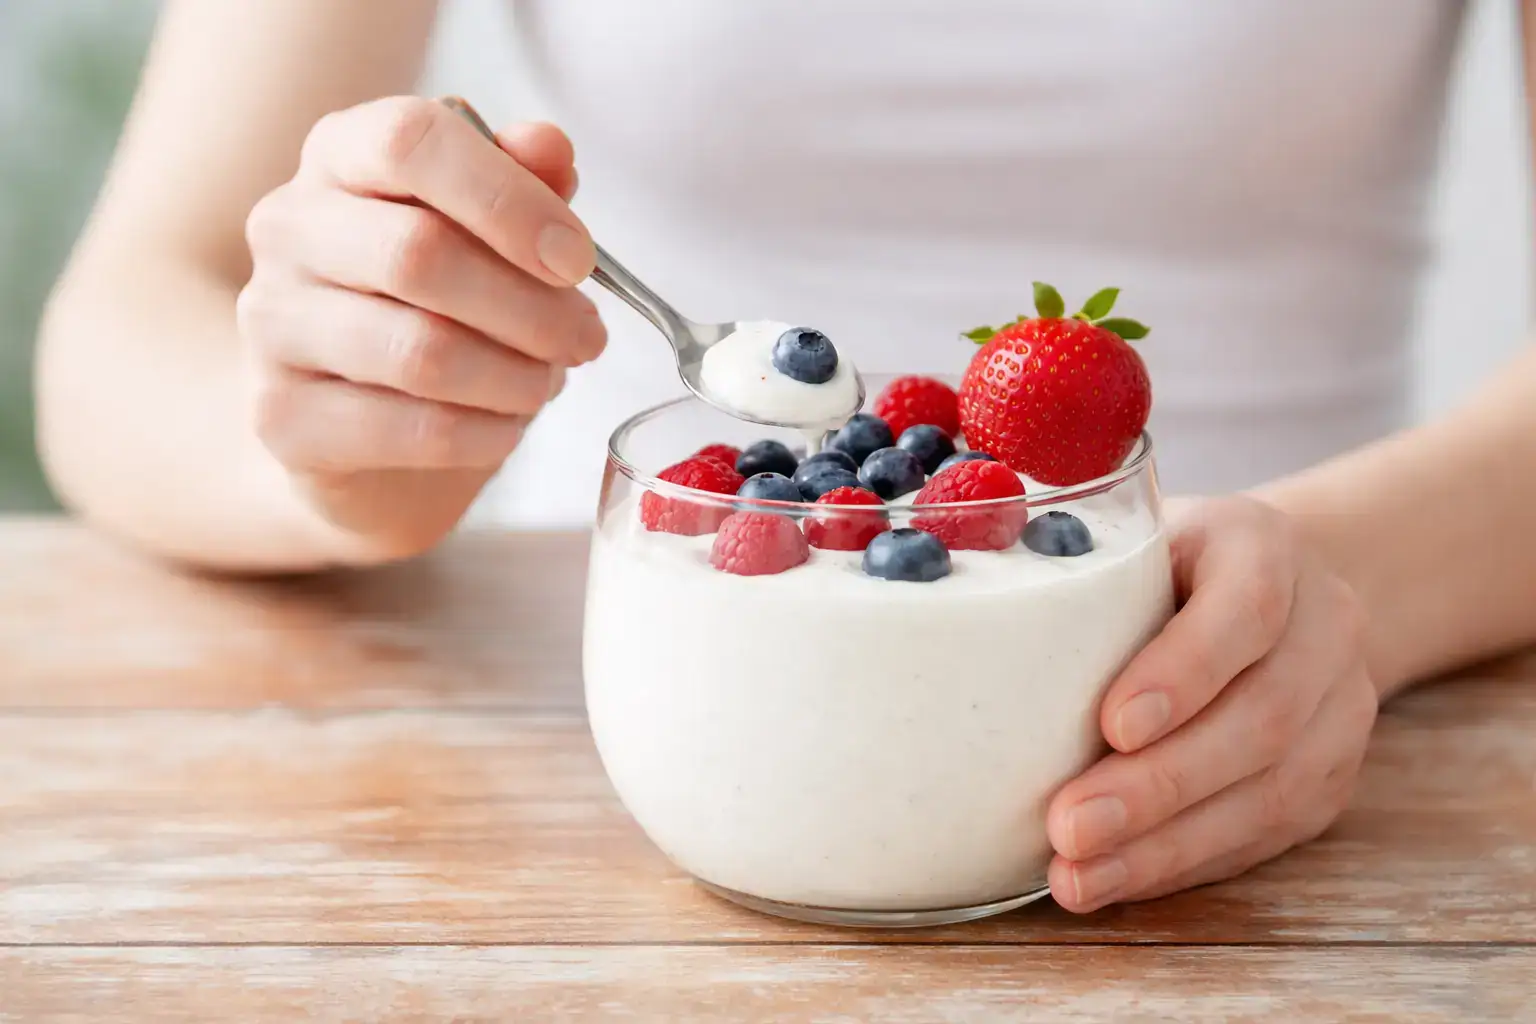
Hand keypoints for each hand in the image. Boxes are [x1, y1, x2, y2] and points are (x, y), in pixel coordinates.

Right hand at [237, 96, 603, 558]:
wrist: (365, 426)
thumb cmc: (438, 304)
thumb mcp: (489, 230)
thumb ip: (521, 179)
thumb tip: (550, 146)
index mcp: (341, 154)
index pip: (411, 141)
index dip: (509, 200)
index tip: (577, 258)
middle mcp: (289, 226)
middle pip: (418, 253)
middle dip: (532, 308)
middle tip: (585, 337)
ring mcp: (272, 323)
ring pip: (419, 351)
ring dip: (515, 377)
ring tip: (546, 382)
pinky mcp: (283, 416)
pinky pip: (412, 428)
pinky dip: (486, 433)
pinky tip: (506, 425)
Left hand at [1045, 496, 1377, 911]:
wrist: (1276, 592)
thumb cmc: (1164, 565)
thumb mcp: (1129, 540)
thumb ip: (1070, 568)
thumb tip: (958, 631)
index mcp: (1264, 546)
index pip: (1244, 608)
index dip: (1183, 671)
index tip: (1111, 725)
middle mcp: (1323, 624)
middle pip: (1259, 717)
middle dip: (1158, 784)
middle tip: (1068, 826)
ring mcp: (1340, 705)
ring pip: (1271, 790)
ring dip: (1166, 844)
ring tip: (1078, 875)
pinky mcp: (1331, 777)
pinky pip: (1265, 833)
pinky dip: (1185, 863)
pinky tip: (1117, 879)